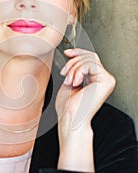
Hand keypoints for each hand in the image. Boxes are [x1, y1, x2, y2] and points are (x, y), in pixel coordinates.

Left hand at [55, 48, 115, 171]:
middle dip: (73, 62)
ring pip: (88, 60)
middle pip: (90, 56)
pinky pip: (90, 64)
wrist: (70, 119)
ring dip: (74, 68)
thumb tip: (72, 56)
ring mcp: (107, 80)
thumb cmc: (68, 107)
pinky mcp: (106, 81)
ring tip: (69, 81)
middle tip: (65, 74)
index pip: (91, 59)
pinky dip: (78, 71)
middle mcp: (104, 80)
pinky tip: (75, 82)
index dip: (79, 53)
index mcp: (96, 81)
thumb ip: (74, 70)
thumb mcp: (69, 83)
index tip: (67, 53)